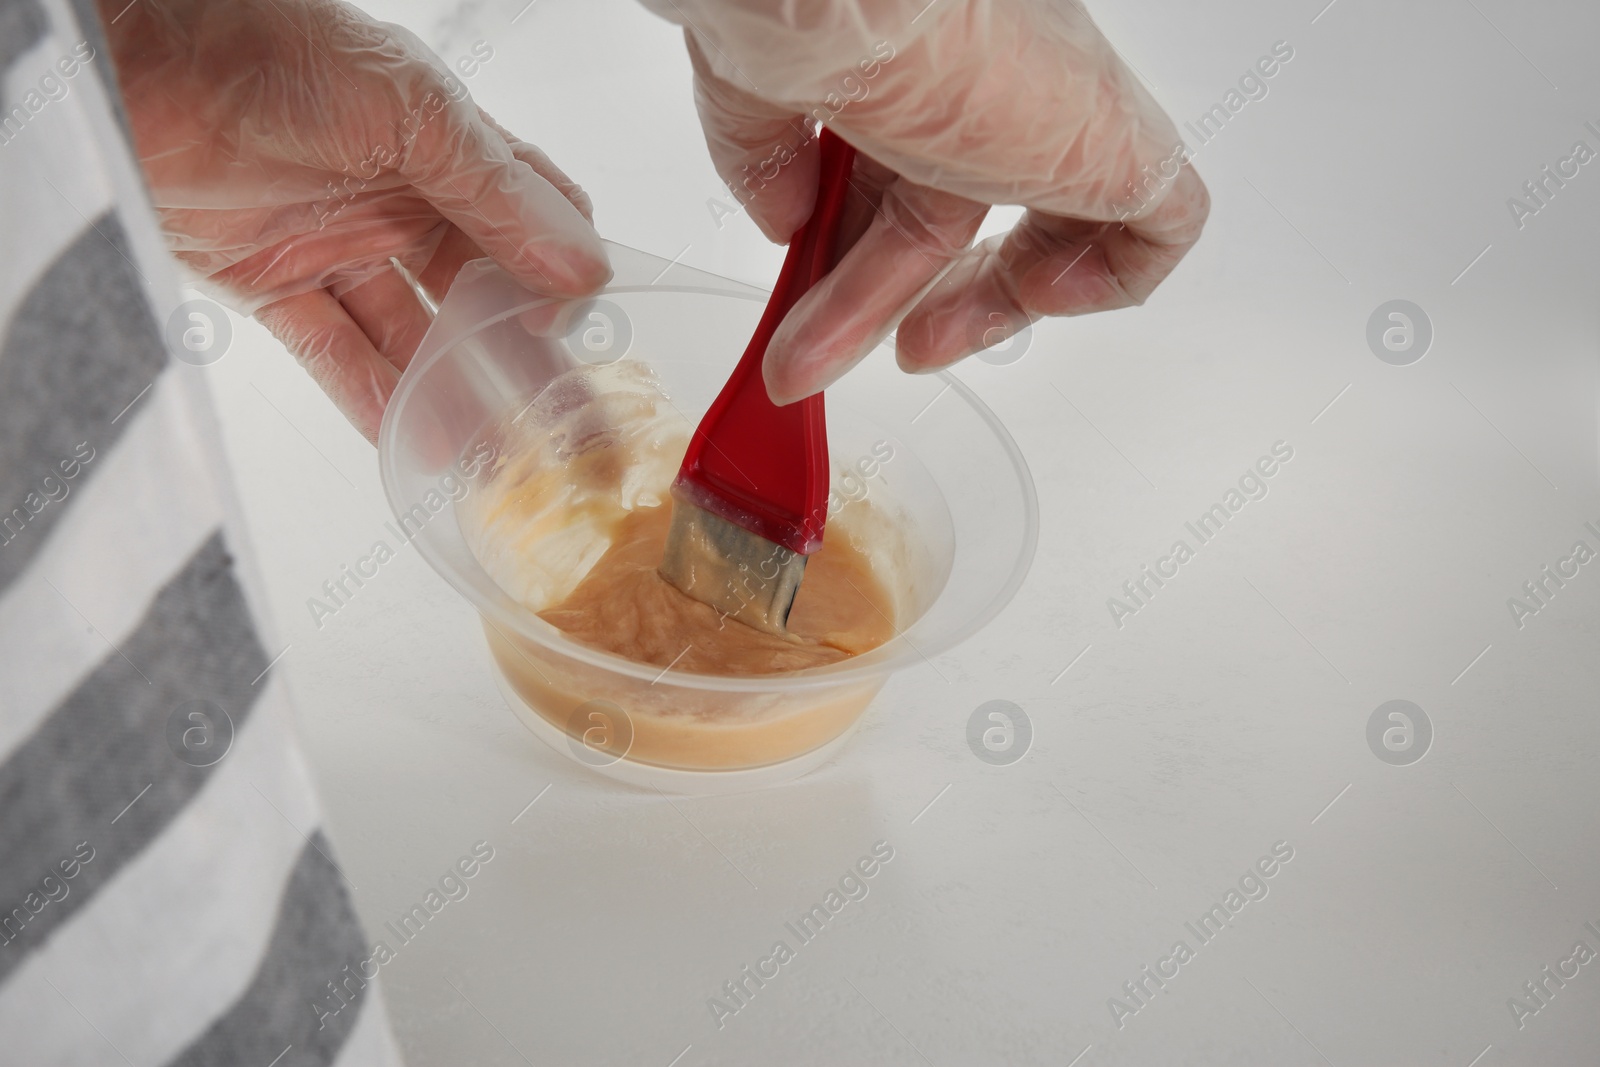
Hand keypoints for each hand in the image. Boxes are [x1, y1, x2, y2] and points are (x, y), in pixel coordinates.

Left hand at [101, 0, 610, 439]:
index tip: (570, 328)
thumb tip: (582, 269)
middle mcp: (398, 197)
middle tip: (558, 424)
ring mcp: (335, 242)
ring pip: (408, 335)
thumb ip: (498, 196)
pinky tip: (408, 439)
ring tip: (489, 455)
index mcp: (446, 146)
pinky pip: (331, 352)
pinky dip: (367, 398)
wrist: (135, 50)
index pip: (531, 217)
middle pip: (476, 293)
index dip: (559, 273)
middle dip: (518, 357)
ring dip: (448, 393)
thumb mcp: (415, 113)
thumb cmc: (275, 42)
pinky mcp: (267, 282)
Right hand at [651, 0, 1207, 402]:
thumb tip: (780, 216)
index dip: (865, 247)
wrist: (844, 1)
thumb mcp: (760, 98)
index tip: (817, 301)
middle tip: (854, 349)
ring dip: (967, 310)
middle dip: (898, 294)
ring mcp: (1057, 109)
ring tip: (907, 354)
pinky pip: (1157, 229)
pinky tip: (1032, 299)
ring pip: (1028, 228)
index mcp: (920, 57)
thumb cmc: (806, 20)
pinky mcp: (1117, 147)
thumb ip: (765, 156)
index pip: (904, 167)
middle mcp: (992, 73)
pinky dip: (1104, 282)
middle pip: (956, 206)